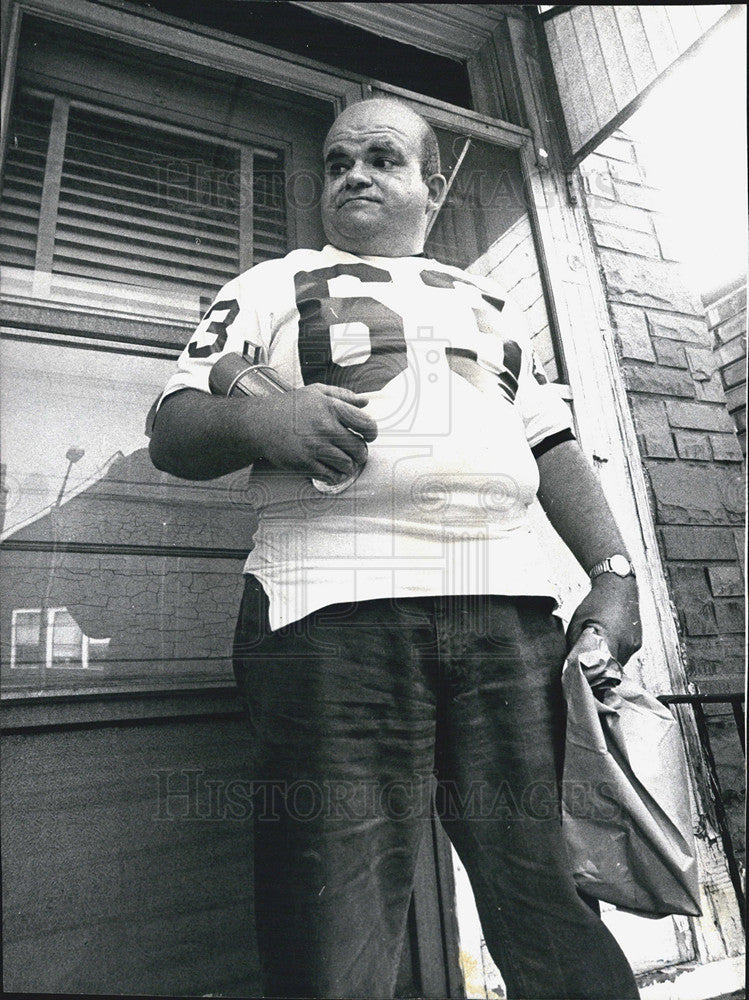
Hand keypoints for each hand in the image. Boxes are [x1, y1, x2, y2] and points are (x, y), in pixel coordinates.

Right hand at [256, 383, 377, 481]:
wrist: (260, 424)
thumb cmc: (289, 407)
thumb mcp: (316, 392)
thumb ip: (343, 395)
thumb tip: (365, 402)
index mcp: (331, 408)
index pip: (367, 425)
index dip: (371, 433)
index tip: (368, 435)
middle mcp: (325, 427)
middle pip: (359, 448)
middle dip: (360, 452)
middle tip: (355, 452)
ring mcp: (315, 447)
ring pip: (348, 464)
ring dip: (349, 465)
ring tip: (343, 461)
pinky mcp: (306, 463)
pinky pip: (331, 476)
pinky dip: (335, 475)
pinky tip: (331, 470)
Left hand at [566, 573, 641, 668]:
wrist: (618, 586)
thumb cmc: (596, 602)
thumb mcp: (578, 622)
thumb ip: (574, 644)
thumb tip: (570, 662)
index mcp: (609, 641)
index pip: (599, 671)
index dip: (590, 676)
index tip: (583, 677)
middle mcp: (625, 645)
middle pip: (609, 670)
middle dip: (598, 670)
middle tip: (587, 667)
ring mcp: (633, 645)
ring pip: (618, 664)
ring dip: (607, 662)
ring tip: (597, 652)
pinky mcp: (637, 643)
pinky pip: (624, 655)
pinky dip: (615, 654)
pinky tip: (607, 644)